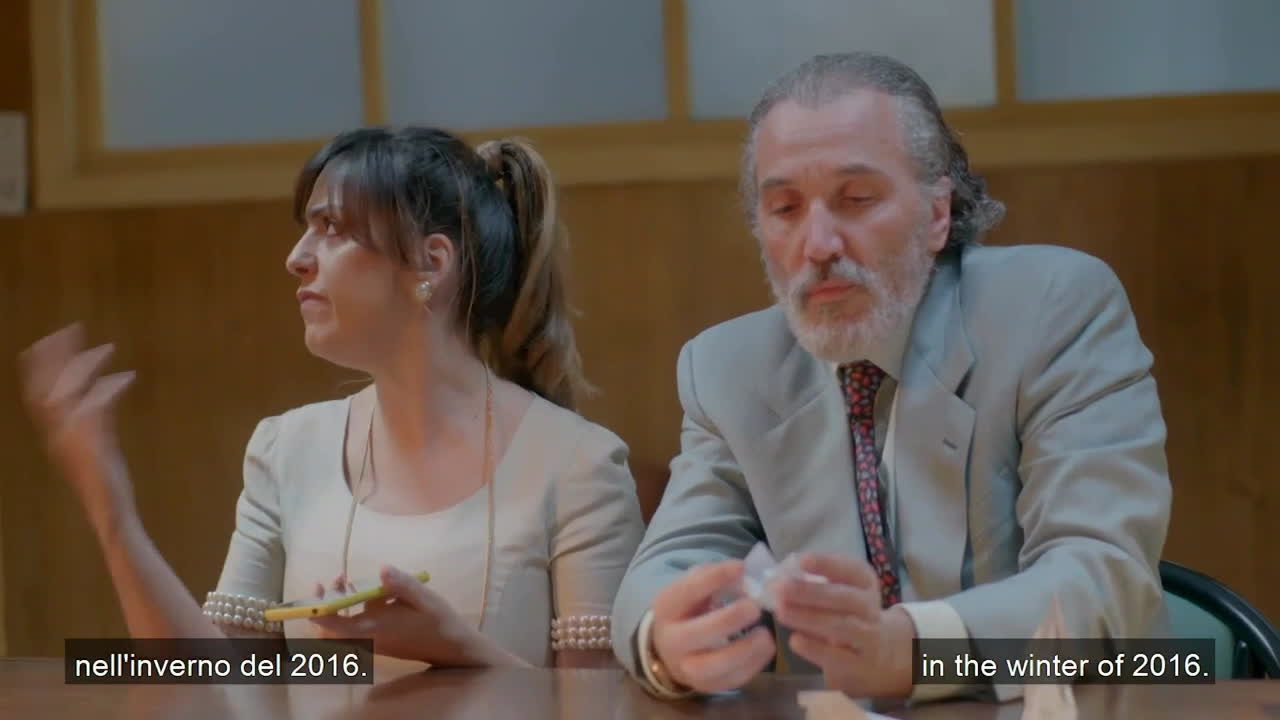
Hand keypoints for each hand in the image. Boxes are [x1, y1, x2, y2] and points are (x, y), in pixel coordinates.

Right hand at [19, 324, 137, 533]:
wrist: (110, 513)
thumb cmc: (105, 483)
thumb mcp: (99, 444)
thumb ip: (99, 417)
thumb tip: (104, 387)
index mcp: (57, 434)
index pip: (40, 392)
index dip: (41, 365)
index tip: (50, 338)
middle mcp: (60, 434)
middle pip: (50, 386)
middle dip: (58, 356)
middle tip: (71, 329)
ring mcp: (75, 440)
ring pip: (71, 395)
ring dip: (87, 368)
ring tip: (106, 347)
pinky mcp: (95, 446)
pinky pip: (97, 412)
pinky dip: (109, 392)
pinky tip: (126, 377)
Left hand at [309, 566, 517, 666]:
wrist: (450, 648)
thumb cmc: (437, 621)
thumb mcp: (424, 597)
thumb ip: (401, 584)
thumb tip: (382, 569)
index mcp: (374, 628)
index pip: (334, 626)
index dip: (318, 611)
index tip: (316, 589)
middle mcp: (367, 639)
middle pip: (326, 633)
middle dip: (320, 608)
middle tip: (328, 582)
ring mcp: (370, 642)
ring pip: (337, 631)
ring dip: (334, 607)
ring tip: (343, 580)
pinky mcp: (375, 642)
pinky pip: (349, 630)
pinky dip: (347, 611)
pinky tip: (364, 592)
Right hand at [651, 560, 775, 692]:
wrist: (672, 647)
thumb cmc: (690, 609)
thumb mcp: (694, 587)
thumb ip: (715, 576)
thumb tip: (744, 574)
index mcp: (666, 607)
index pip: (687, 591)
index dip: (714, 578)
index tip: (740, 568)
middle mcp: (671, 640)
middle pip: (696, 634)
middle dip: (729, 620)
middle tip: (754, 608)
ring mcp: (687, 668)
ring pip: (712, 666)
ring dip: (743, 650)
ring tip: (765, 634)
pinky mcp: (707, 686)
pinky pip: (731, 680)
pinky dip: (753, 665)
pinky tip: (766, 647)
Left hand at [774, 553, 914, 698]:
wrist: (880, 652)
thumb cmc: (848, 613)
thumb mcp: (839, 592)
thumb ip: (812, 583)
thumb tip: (777, 579)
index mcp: (864, 582)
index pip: (851, 569)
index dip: (827, 564)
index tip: (802, 561)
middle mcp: (870, 607)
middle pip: (845, 598)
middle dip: (811, 592)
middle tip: (782, 589)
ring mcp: (869, 637)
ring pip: (843, 626)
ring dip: (810, 618)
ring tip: (781, 612)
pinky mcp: (861, 665)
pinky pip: (839, 657)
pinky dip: (816, 648)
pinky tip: (795, 640)